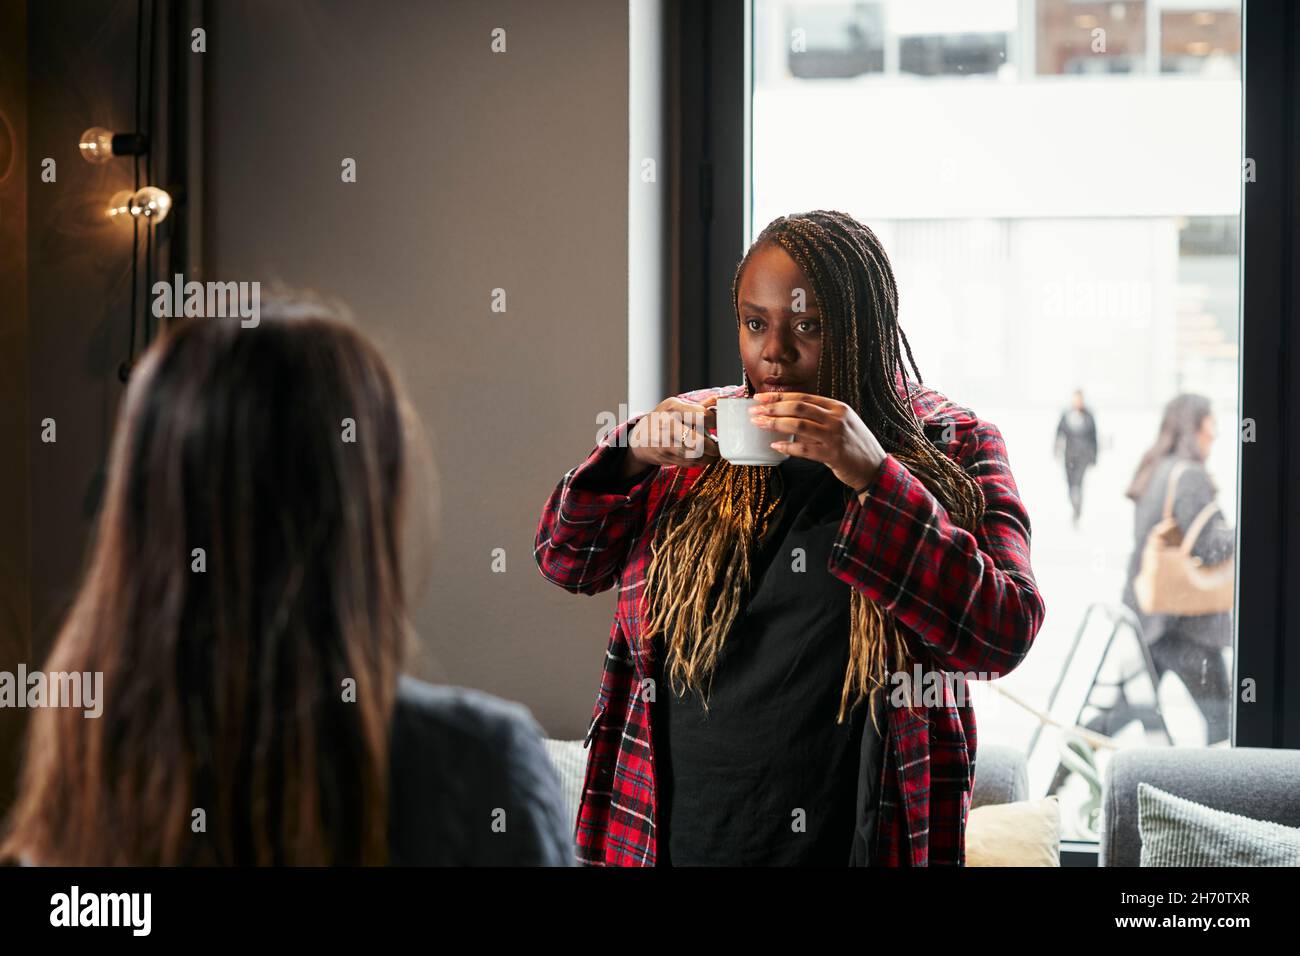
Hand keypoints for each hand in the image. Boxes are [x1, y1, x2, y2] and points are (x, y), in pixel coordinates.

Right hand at [623, 395, 720, 472]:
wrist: (639, 438)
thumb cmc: (661, 419)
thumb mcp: (675, 406)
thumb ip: (697, 406)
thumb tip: (718, 399)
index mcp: (673, 408)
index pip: (701, 415)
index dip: (714, 421)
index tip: (719, 425)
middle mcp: (668, 424)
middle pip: (698, 440)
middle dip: (713, 446)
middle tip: (718, 446)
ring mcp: (665, 442)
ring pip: (695, 454)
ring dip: (708, 456)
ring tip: (713, 453)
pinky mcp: (665, 456)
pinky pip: (689, 462)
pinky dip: (700, 461)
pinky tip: (702, 457)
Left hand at [749, 391, 885, 491]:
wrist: (874, 467)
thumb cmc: (854, 445)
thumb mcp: (842, 423)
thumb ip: (820, 417)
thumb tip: (788, 413)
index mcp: (837, 407)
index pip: (803, 396)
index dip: (779, 397)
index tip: (760, 398)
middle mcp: (836, 418)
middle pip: (798, 407)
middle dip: (772, 408)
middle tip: (754, 411)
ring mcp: (835, 436)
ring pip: (798, 425)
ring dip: (775, 424)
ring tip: (759, 425)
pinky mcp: (832, 455)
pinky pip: (804, 449)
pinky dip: (787, 447)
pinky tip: (774, 447)